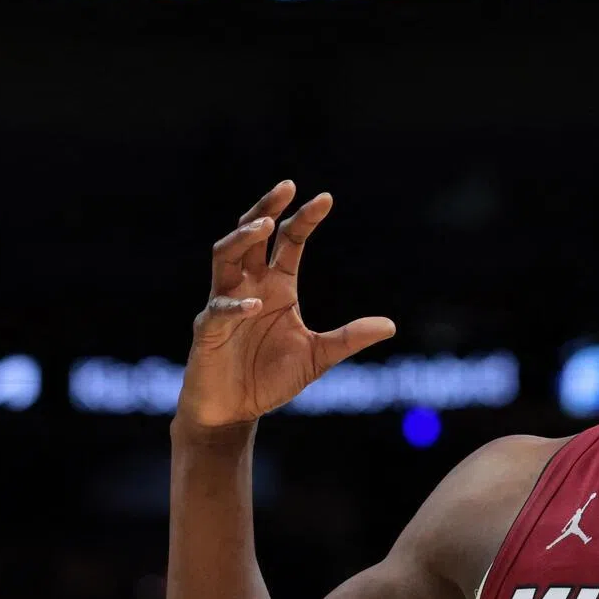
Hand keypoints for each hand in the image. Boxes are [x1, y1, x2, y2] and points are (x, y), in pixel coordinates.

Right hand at [177, 180, 395, 428]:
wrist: (234, 411)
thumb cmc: (270, 379)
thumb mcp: (318, 357)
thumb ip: (349, 338)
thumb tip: (390, 325)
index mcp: (277, 286)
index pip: (289, 242)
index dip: (305, 219)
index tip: (325, 198)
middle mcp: (249, 286)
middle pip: (252, 235)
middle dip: (266, 209)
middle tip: (286, 187)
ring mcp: (225, 304)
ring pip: (225, 256)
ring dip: (243, 238)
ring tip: (264, 224)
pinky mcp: (208, 330)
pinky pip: (219, 310)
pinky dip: (235, 306)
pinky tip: (256, 305)